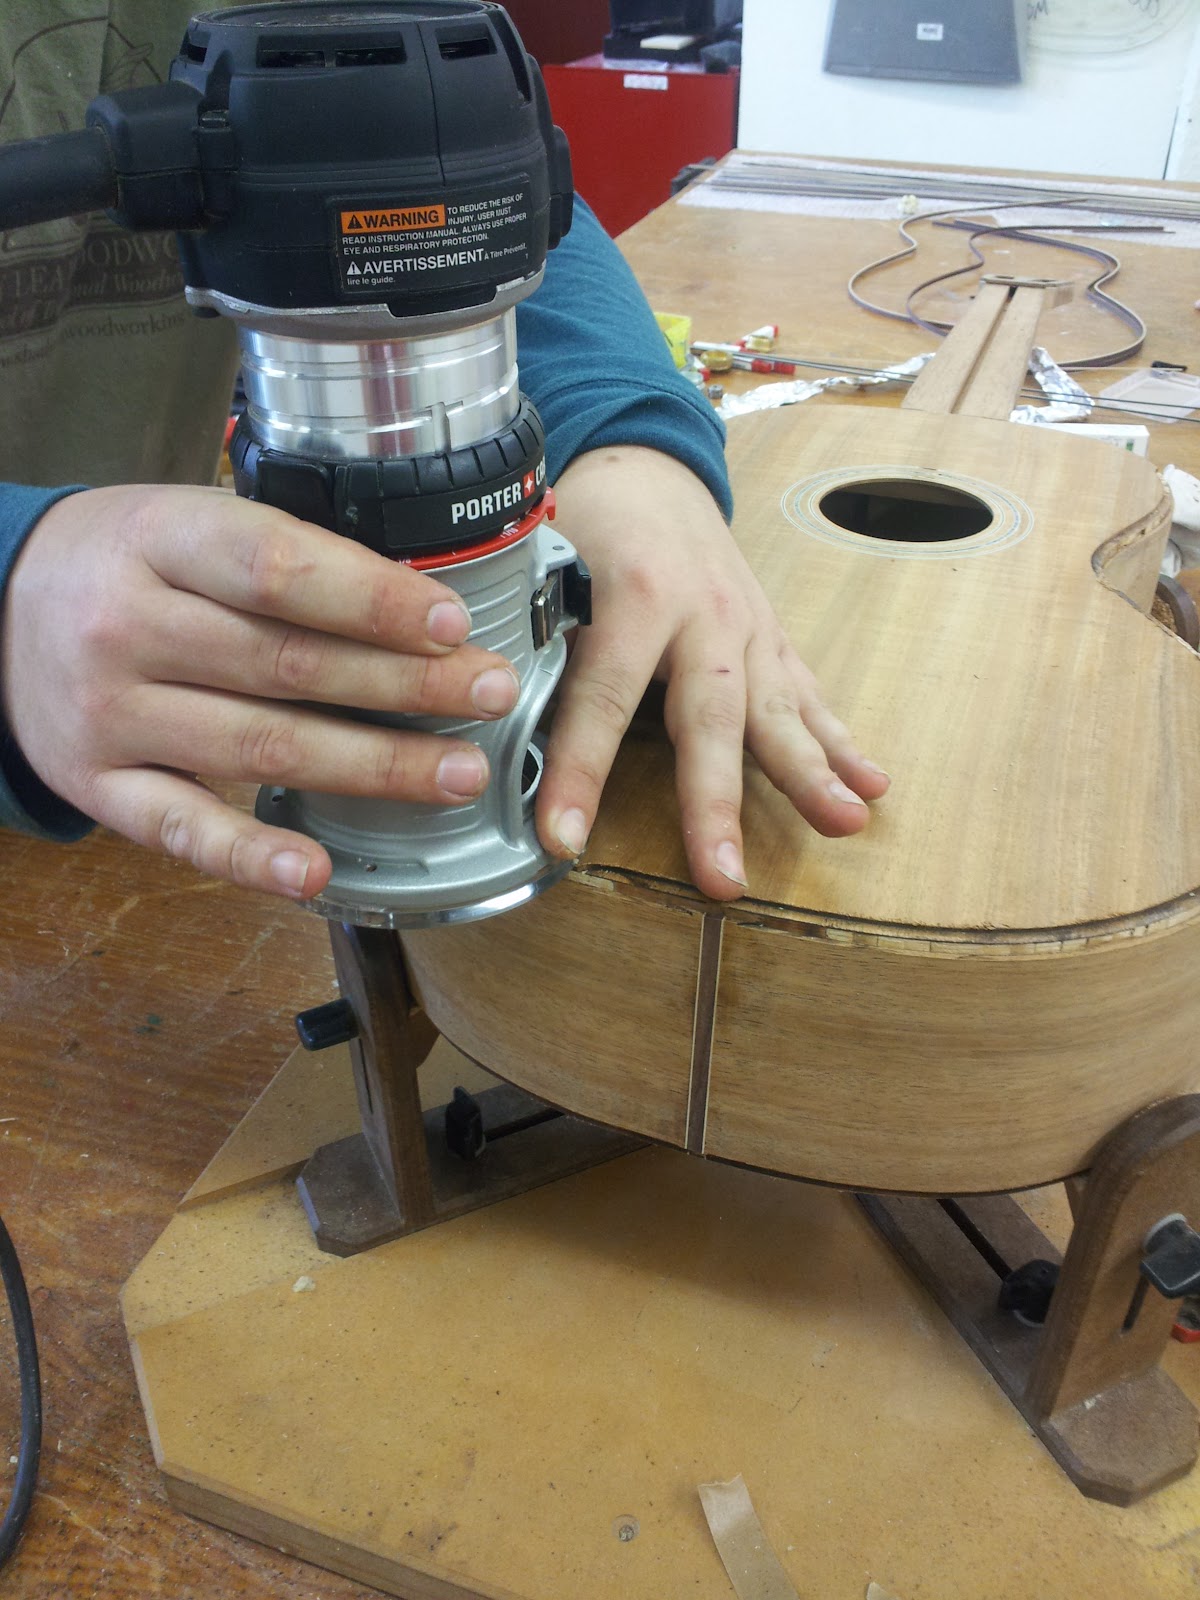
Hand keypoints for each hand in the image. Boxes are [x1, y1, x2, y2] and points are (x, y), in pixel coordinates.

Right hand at [2, 484, 520, 898]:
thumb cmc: (124, 563)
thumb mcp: (187, 521)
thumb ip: (284, 558)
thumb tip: (419, 608)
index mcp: (159, 541)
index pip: (279, 569)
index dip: (373, 599)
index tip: (453, 622)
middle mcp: (128, 627)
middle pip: (287, 665)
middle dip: (406, 686)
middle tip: (490, 694)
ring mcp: (110, 714)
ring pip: (259, 748)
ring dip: (371, 766)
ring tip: (457, 774)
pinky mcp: (100, 786)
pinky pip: (184, 830)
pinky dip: (253, 857)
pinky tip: (319, 869)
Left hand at [536, 446, 889, 900]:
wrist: (650, 471)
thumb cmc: (589, 525)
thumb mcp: (544, 569)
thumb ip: (537, 644)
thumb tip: (498, 730)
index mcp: (633, 593)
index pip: (602, 695)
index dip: (580, 771)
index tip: (562, 838)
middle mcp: (702, 614)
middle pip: (711, 718)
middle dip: (717, 804)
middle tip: (725, 877)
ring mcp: (748, 629)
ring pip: (780, 709)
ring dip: (813, 773)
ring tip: (845, 822)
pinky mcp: (773, 641)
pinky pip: (810, 698)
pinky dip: (841, 744)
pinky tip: (872, 787)